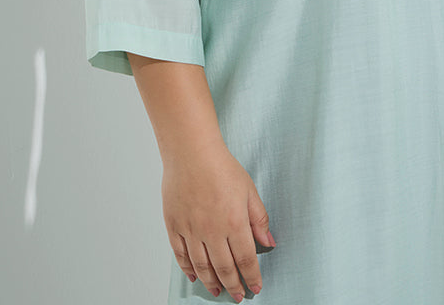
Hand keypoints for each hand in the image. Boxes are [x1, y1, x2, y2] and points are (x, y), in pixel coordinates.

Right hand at [161, 139, 275, 300]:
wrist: (191, 152)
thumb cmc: (221, 167)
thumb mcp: (249, 190)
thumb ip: (259, 219)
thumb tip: (269, 242)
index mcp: (234, 222)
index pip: (245, 259)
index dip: (252, 276)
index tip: (256, 286)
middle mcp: (212, 231)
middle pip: (224, 268)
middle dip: (233, 285)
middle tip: (238, 296)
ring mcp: (191, 230)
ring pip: (202, 267)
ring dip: (212, 282)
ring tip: (218, 291)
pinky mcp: (174, 226)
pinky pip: (181, 255)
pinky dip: (188, 269)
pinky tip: (194, 276)